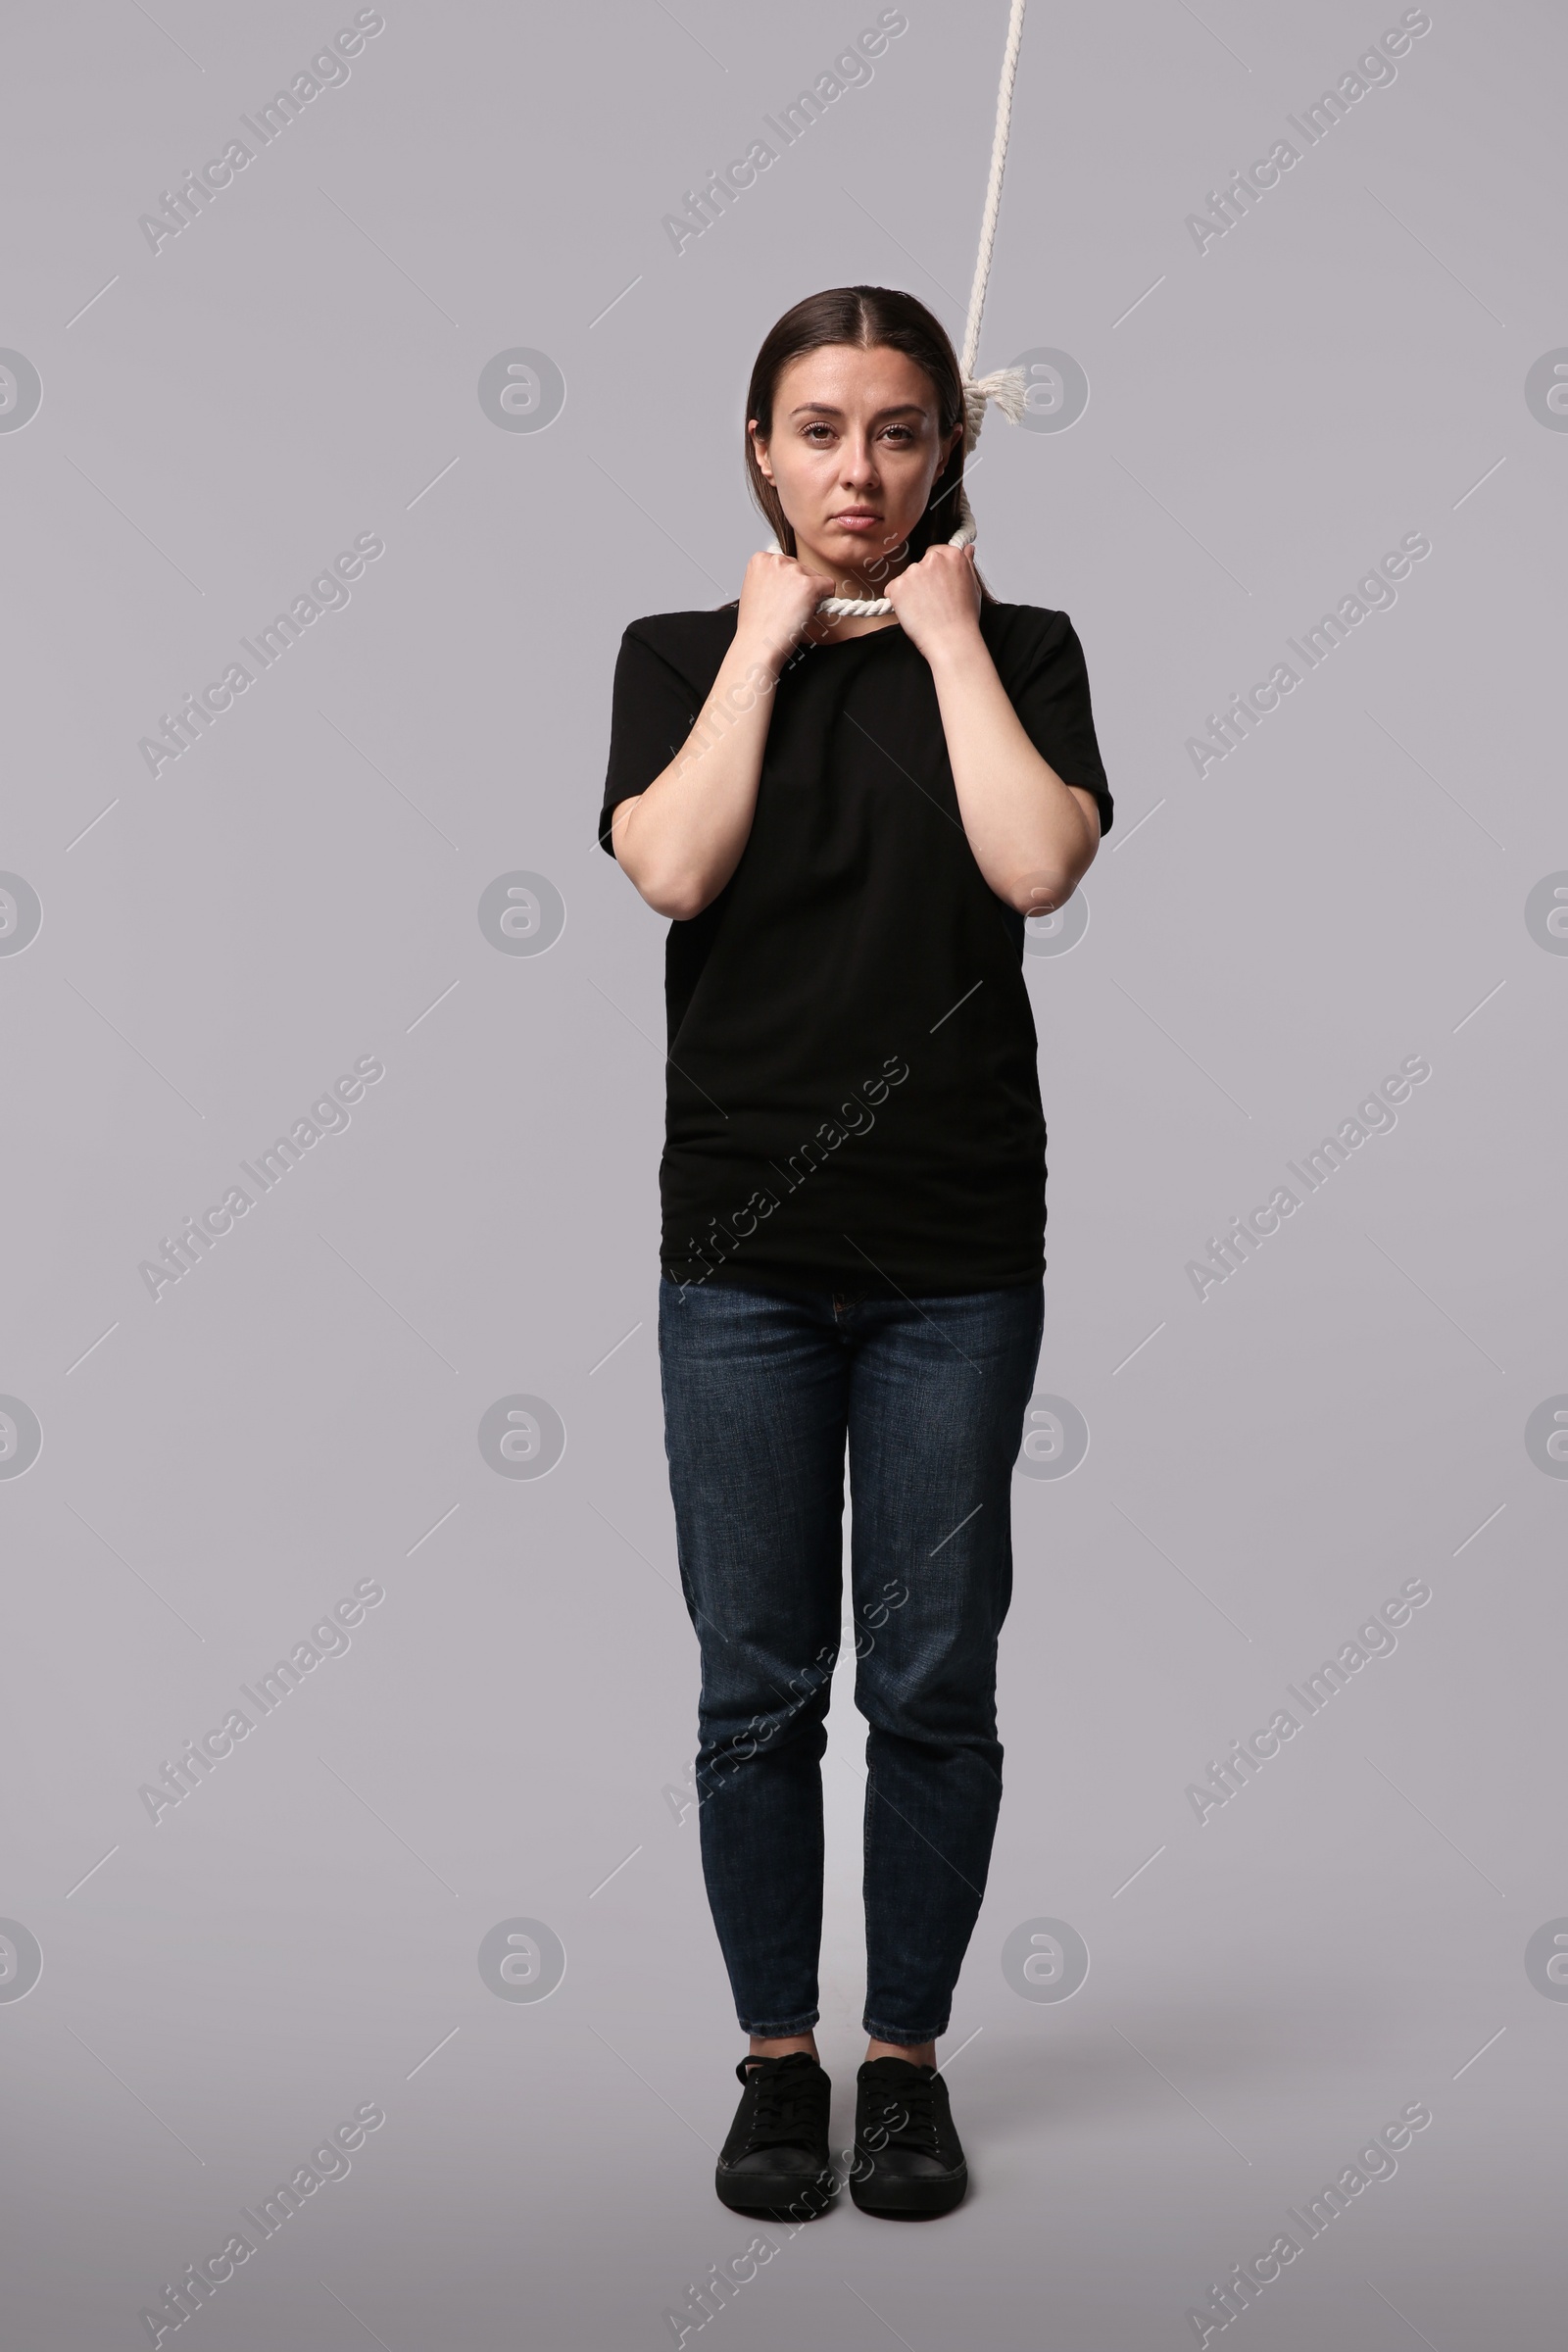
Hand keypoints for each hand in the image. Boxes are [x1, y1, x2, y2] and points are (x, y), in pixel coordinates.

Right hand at [735, 548, 834, 666]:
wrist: (757, 645)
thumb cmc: (756, 626)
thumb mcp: (754, 590)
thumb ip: (770, 577)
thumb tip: (788, 578)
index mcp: (760, 559)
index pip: (787, 563)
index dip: (788, 583)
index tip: (780, 598)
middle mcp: (776, 560)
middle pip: (802, 568)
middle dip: (800, 588)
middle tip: (786, 609)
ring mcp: (793, 571)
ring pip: (816, 577)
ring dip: (811, 595)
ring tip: (793, 613)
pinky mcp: (809, 585)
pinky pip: (829, 585)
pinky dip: (826, 599)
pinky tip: (809, 611)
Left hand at [883, 542, 981, 660]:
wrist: (951, 639)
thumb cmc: (964, 618)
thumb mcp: (972, 585)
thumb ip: (966, 563)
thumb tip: (967, 548)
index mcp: (952, 555)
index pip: (935, 553)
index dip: (934, 572)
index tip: (938, 585)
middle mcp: (933, 559)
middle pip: (919, 565)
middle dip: (922, 581)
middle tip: (931, 602)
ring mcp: (913, 571)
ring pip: (906, 579)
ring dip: (910, 592)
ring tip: (924, 611)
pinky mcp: (898, 585)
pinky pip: (892, 590)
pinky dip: (898, 601)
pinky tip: (913, 613)